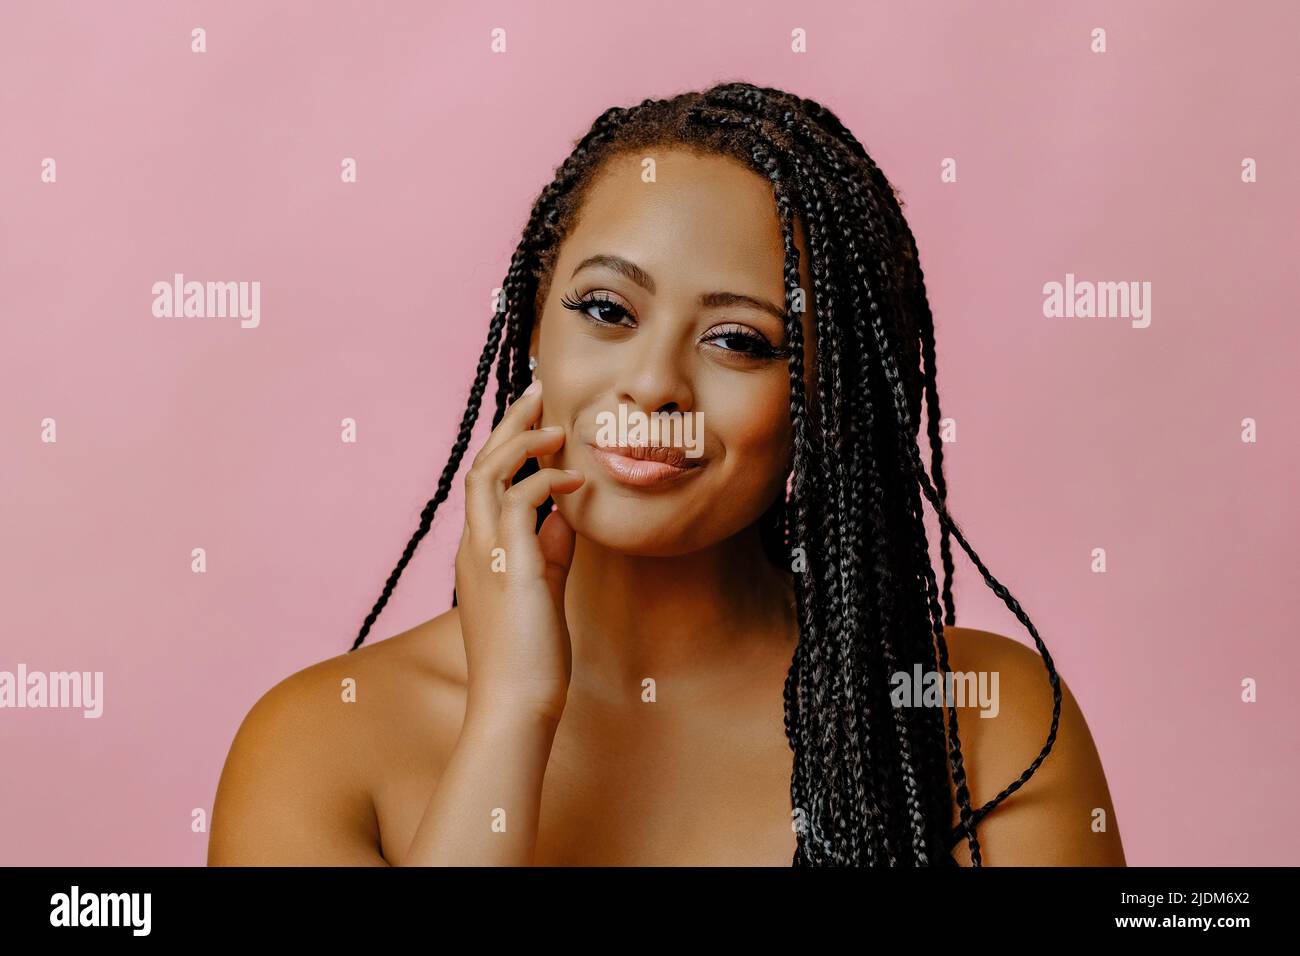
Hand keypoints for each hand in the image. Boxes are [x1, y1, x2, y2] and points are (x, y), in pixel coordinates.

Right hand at [454, 380, 584, 724]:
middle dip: (509, 425)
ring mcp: (486, 554)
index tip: (535, 418)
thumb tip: (563, 515)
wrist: (516, 703)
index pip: (485, 483)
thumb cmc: (530, 655)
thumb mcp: (543, 588)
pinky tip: (574, 481)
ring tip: (556, 427)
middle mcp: (473, 546)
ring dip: (523, 443)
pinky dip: (546, 483)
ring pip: (488, 473)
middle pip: (480, 464)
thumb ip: (550, 549)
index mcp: (478, 551)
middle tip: (538, 392)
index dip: (507, 445)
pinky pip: (519, 503)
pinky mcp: (510, 565)